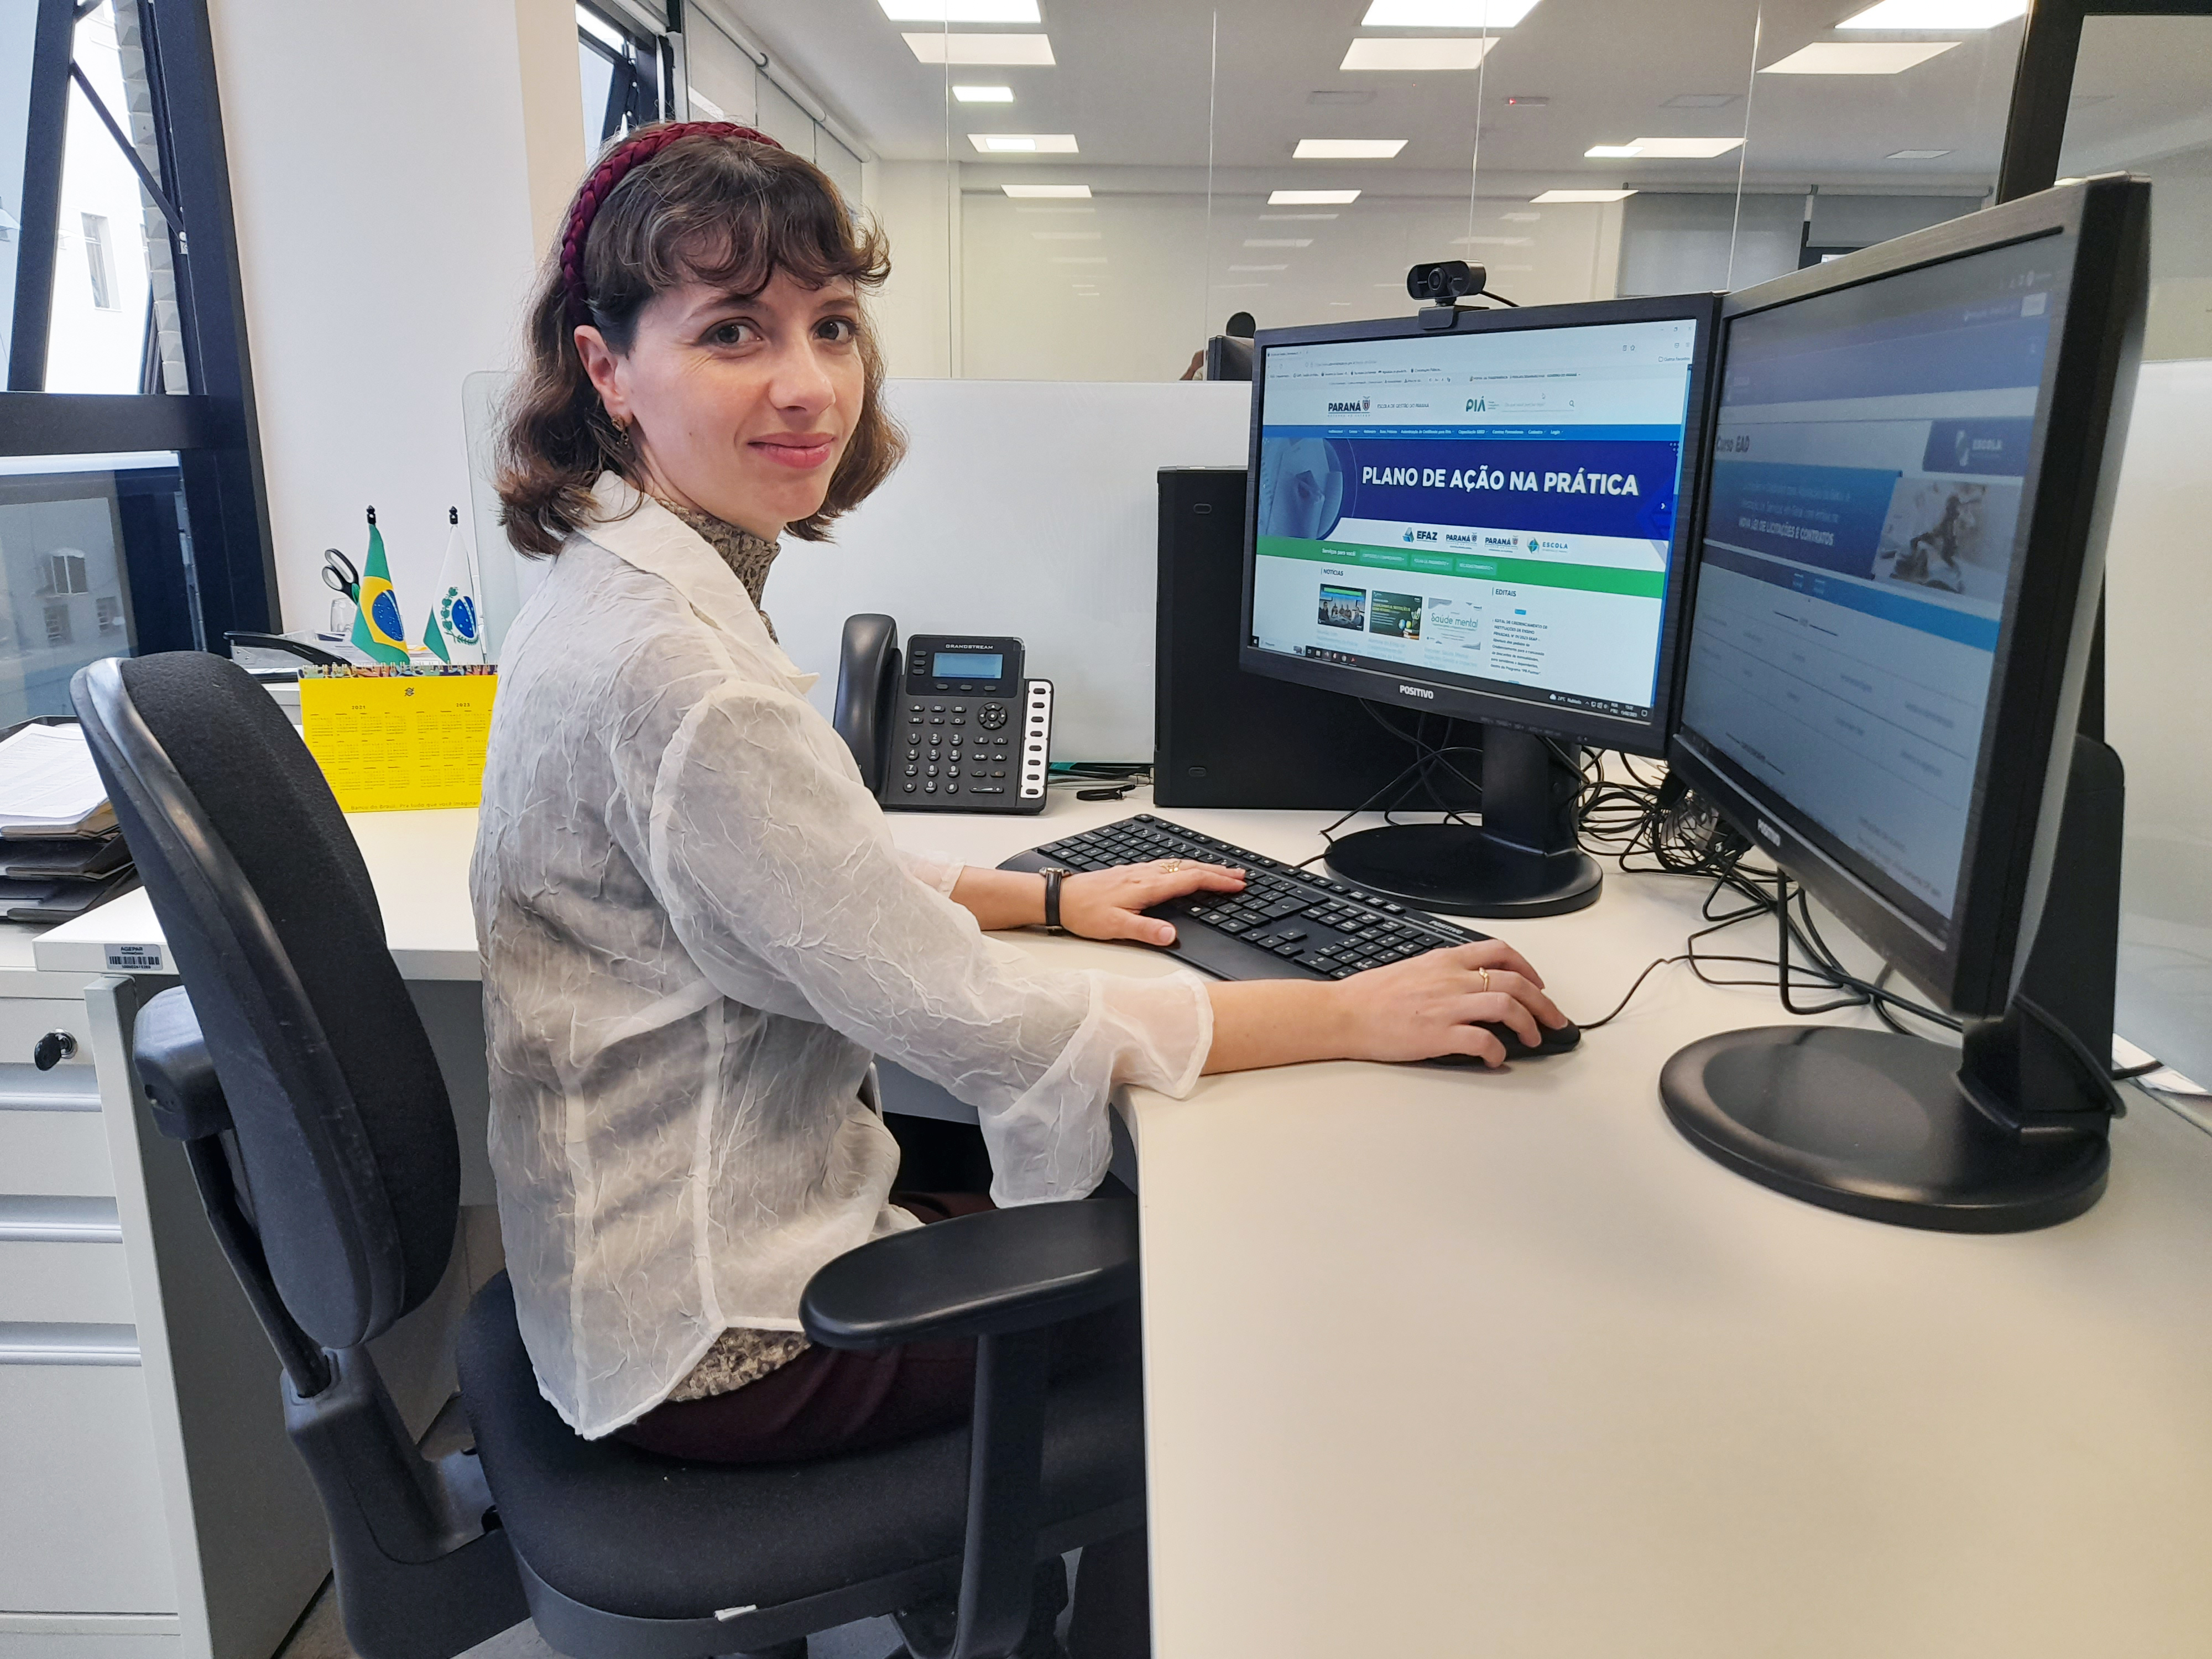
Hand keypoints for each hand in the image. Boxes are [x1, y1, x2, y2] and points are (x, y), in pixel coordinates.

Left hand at [1059, 859, 1246, 946]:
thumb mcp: (1116, 927)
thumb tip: (1171, 935)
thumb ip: (1146, 930)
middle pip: (1190, 868)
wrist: (1061, 897)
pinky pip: (1167, 865)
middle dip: (1218, 871)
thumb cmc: (1085, 912)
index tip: (1237, 885)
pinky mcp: (1131, 872)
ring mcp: (1139, 871)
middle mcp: (1146, 874)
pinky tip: (1185, 869)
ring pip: (1179, 864)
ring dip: (1203, 866)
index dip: (1217, 882)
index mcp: (1147, 886)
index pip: (1191, 880)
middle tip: (1240, 874)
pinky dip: (1185, 866)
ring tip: (1221, 871)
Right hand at [1332, 941, 1566, 1067]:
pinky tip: (1496, 1059)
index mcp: (1444, 960)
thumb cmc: (1370, 997)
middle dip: (1543, 1002)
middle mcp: (1451, 978)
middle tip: (1554, 1019)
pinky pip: (1482, 1040)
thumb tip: (1469, 986)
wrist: (1343, 1013)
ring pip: (1506, 1004)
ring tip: (1533, 1039)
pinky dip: (1497, 1051)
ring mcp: (1446, 1005)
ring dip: (1528, 1024)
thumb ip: (1443, 974)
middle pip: (1514, 980)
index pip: (1498, 951)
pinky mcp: (1438, 1033)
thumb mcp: (1412, 970)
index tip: (1537, 983)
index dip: (1527, 967)